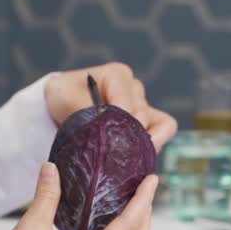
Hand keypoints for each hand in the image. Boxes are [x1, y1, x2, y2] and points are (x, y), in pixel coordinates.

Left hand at [45, 63, 177, 150]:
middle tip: (108, 152)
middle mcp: (134, 87)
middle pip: (143, 117)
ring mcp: (144, 102)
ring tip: (122, 155)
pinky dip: (156, 142)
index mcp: (117, 75)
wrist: (64, 103)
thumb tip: (108, 132)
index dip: (119, 127)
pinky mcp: (150, 118)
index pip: (128, 105)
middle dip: (127, 137)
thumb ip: (88, 113)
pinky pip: (166, 127)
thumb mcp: (66, 99)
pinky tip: (137, 154)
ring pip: (158, 125)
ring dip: (141, 143)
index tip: (105, 141)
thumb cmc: (65, 96)